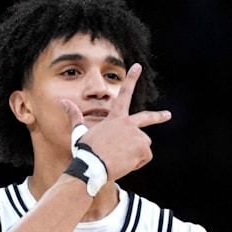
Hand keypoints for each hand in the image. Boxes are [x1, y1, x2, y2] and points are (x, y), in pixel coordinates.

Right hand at [61, 63, 170, 180]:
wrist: (92, 165)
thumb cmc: (86, 150)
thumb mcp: (80, 132)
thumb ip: (75, 116)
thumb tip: (63, 101)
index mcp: (115, 118)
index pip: (123, 94)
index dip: (131, 79)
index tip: (137, 66)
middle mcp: (129, 123)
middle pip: (146, 118)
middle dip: (158, 116)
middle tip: (167, 115)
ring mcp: (137, 135)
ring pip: (142, 146)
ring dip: (133, 154)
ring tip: (118, 159)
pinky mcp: (143, 147)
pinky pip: (144, 158)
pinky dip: (136, 164)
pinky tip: (124, 164)